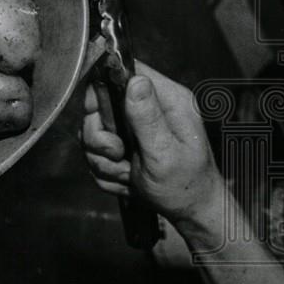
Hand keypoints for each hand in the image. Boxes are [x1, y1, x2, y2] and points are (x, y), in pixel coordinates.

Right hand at [81, 61, 223, 224]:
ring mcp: (135, 127)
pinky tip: (126, 179)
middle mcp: (150, 109)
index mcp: (168, 100)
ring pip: (94, 132)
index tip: (98, 114)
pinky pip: (97, 152)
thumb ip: (147, 117)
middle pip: (100, 105)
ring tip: (127, 173)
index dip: (104, 89)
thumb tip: (134, 80)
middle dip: (100, 137)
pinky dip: (106, 171)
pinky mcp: (125, 144)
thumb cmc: (187, 186)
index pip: (126, 72)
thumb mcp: (165, 153)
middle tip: (119, 155)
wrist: (189, 212)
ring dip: (103, 160)